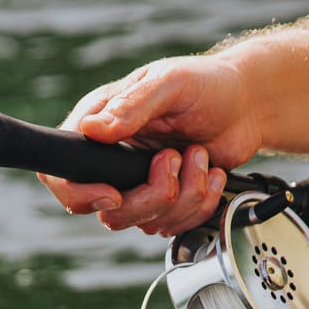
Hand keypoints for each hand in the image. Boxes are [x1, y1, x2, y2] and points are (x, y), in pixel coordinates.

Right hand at [39, 55, 265, 237]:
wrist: (247, 105)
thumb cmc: (207, 84)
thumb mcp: (170, 83)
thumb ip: (132, 106)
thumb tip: (92, 129)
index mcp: (99, 125)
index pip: (60, 173)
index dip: (80, 193)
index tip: (115, 193)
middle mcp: (112, 159)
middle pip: (108, 211)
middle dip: (151, 196)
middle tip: (175, 159)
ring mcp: (139, 183)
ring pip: (144, 222)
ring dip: (184, 195)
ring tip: (199, 156)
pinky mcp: (166, 200)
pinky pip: (173, 225)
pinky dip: (199, 204)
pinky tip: (210, 172)